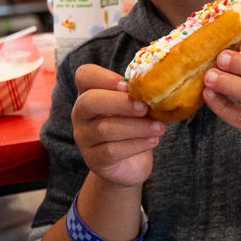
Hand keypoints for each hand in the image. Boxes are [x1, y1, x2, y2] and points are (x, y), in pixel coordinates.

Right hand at [71, 64, 162, 189]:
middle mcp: (81, 115)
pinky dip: (136, 144)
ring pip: (104, 129)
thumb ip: (138, 96)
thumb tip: (156, 87)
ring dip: (137, 127)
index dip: (103, 76)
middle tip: (145, 108)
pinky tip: (153, 141)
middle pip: (89, 102)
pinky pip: (112, 150)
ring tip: (159, 127)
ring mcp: (84, 138)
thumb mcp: (135, 108)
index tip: (128, 85)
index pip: (84, 75)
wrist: (130, 165)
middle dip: (120, 103)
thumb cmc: (133, 128)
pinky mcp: (94, 160)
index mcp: (90, 94)